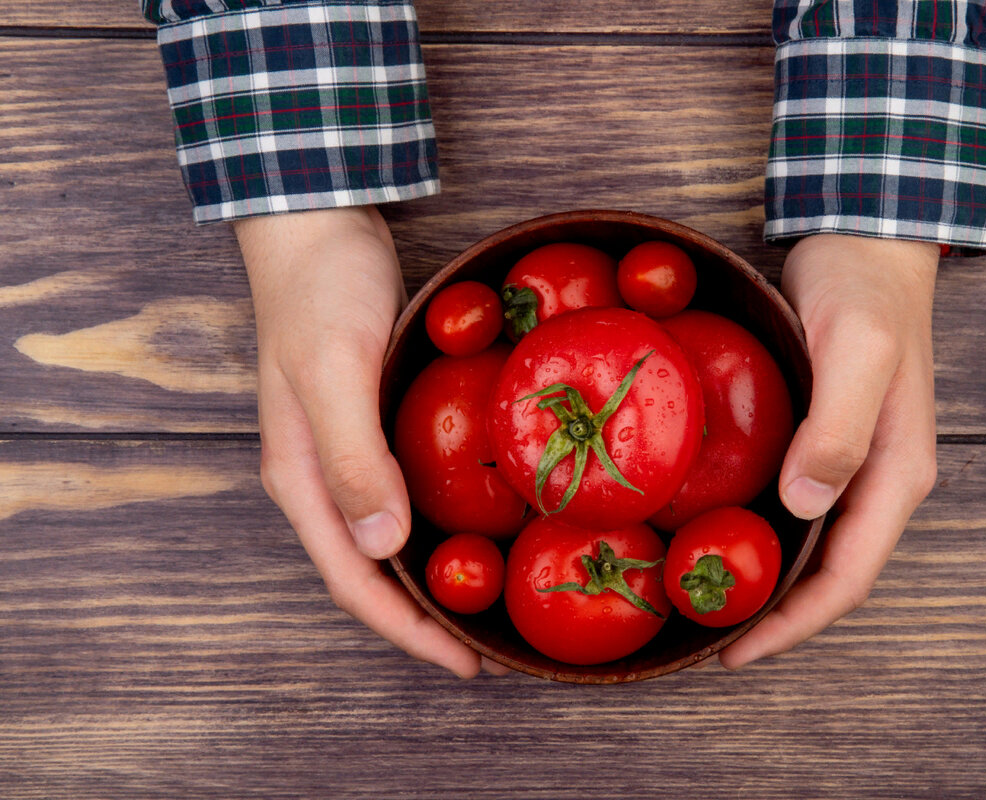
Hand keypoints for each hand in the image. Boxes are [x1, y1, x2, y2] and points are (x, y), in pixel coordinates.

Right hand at [234, 206, 492, 677]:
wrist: (315, 227)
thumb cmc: (321, 292)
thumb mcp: (334, 369)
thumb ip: (352, 457)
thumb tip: (381, 547)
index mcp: (301, 478)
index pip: (354, 580)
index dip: (407, 631)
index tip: (466, 664)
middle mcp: (319, 478)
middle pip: (369, 573)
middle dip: (420, 620)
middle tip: (485, 645)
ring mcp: (343, 452)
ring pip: (386, 541)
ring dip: (428, 581)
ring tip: (485, 603)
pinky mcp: (370, 424)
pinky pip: (403, 497)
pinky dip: (435, 527)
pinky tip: (473, 526)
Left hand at [720, 233, 939, 668]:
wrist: (868, 239)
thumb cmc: (863, 289)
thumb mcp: (855, 350)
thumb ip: (838, 429)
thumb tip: (804, 507)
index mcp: (897, 474)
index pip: (848, 578)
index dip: (793, 625)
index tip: (734, 653)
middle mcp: (881, 479)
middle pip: (832, 576)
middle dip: (777, 618)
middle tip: (706, 637)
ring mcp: (856, 462)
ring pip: (815, 548)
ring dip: (769, 584)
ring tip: (706, 602)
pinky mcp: (829, 440)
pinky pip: (798, 510)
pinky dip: (764, 536)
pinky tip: (720, 534)